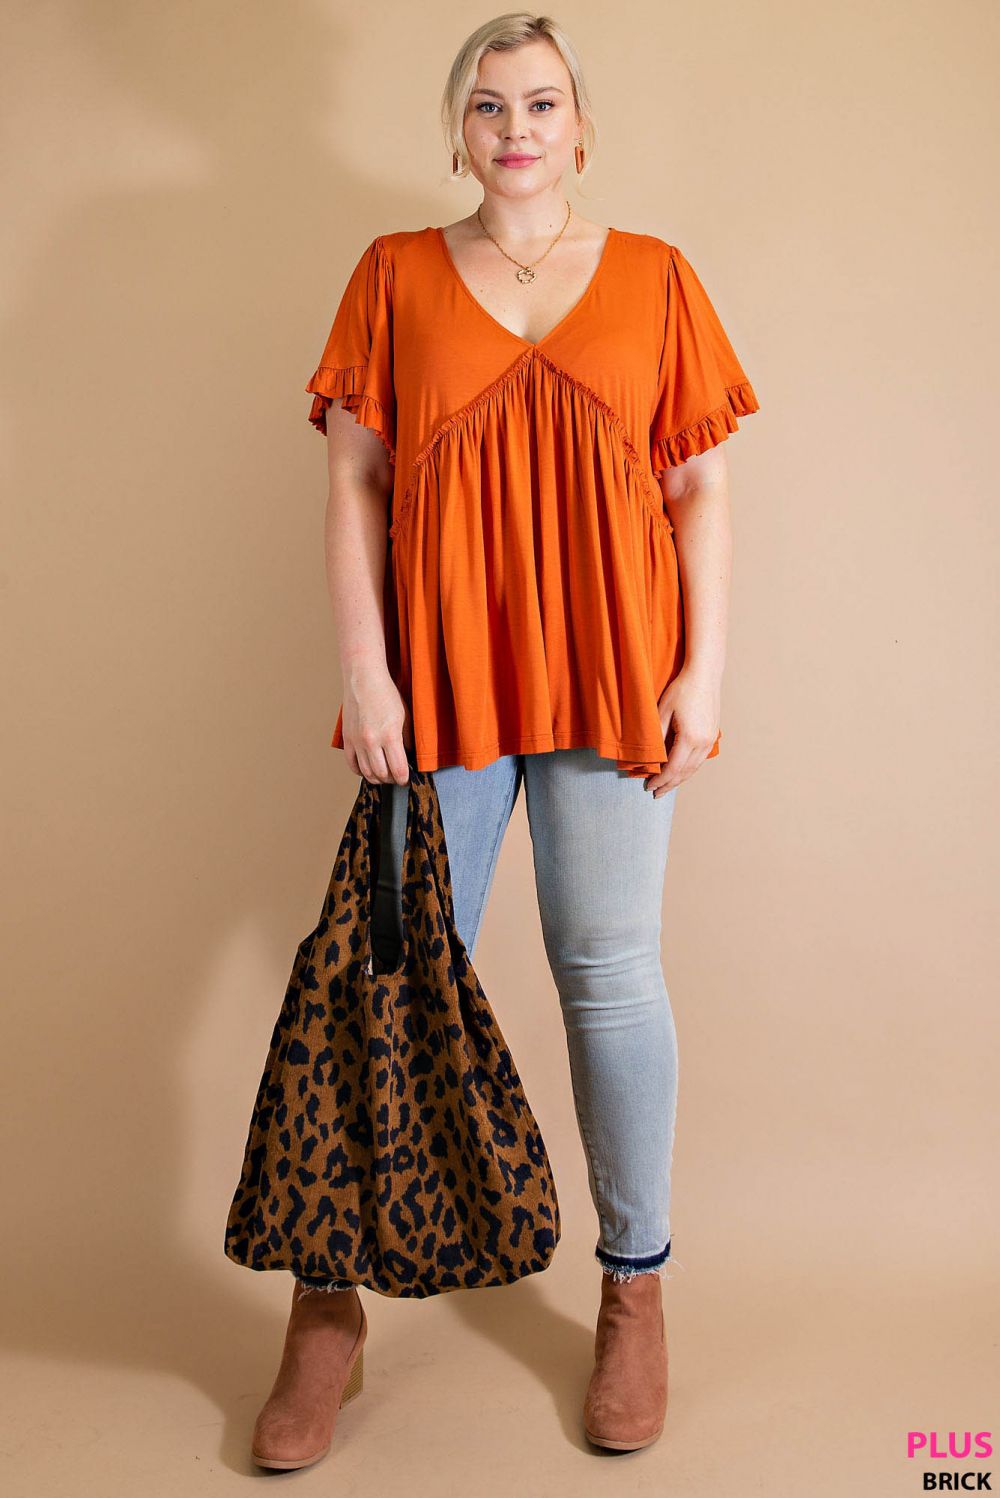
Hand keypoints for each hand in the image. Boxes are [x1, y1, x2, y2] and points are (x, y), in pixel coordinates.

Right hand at [341, 667, 410, 784]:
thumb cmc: (386, 694)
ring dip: (377, 778)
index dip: (404, 778)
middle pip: (382, 774)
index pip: (398, 769)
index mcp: (390, 736)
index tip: (406, 779)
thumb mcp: (404, 716)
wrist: (364, 679)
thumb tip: (408, 756)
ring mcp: (357, 741)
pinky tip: (368, 769)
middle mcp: (372, 741)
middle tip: (397, 778)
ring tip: (384, 775)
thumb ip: (406, 739)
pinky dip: (360, 771)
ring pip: (366, 772)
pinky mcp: (347, 739)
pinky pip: (352, 764)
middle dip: (392, 780)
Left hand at [644, 667, 720, 796]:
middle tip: (655, 793)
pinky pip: (699, 760)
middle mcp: (703, 743)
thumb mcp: (662, 711)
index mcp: (690, 738)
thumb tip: (648, 758)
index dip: (660, 780)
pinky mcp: (712, 736)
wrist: (704, 675)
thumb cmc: (682, 690)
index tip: (648, 787)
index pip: (673, 769)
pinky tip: (680, 771)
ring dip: (679, 779)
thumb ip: (656, 736)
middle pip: (684, 772)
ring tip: (666, 786)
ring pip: (693, 768)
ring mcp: (710, 740)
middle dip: (669, 785)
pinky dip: (688, 769)